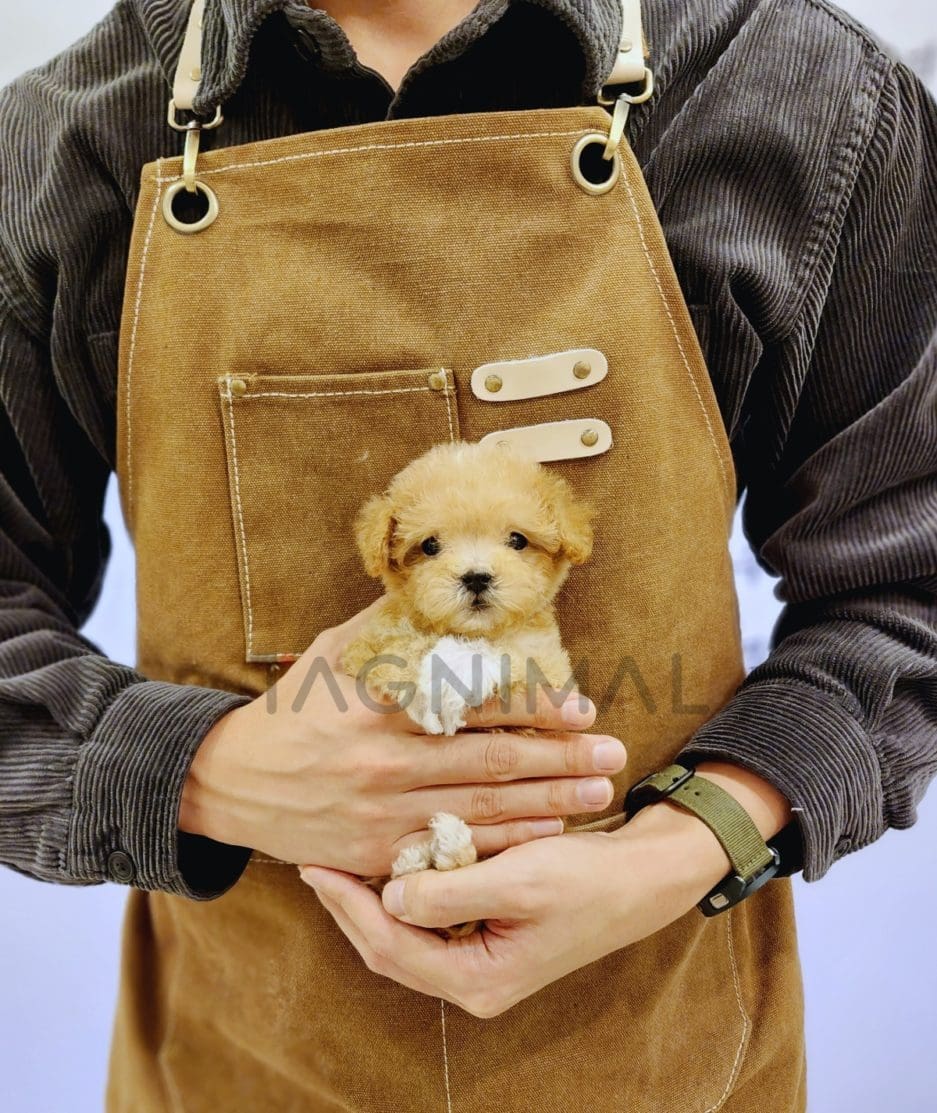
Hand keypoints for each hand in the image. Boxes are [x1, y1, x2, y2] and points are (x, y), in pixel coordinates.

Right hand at [178, 599, 627, 875]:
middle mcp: (387, 762)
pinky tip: (545, 835)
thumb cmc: (289, 711)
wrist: (231, 783)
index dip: (534, 707)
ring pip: (483, 810)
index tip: (580, 707)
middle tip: (612, 753)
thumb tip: (440, 588)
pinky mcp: (379, 853)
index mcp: (380, 706)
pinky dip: (503, 843)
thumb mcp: (332, 653)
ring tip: (597, 794)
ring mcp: (384, 813)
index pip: (475, 705)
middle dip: (560, 759)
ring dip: (548, 803)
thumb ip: (389, 626)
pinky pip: (453, 848)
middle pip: (493, 762)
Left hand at [297, 800, 733, 1017]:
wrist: (641, 878)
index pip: (390, 947)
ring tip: (341, 854)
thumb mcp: (520, 881)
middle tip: (315, 859)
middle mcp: (472, 978)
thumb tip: (389, 894)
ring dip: (374, 893)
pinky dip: (406, 886)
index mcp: (478, 979)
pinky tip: (390, 854)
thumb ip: (451, 892)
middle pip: (389, 944)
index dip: (348, 906)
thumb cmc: (587, 879)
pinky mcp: (485, 932)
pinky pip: (429, 915)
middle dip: (350, 902)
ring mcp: (478, 957)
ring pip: (404, 930)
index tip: (316, 866)